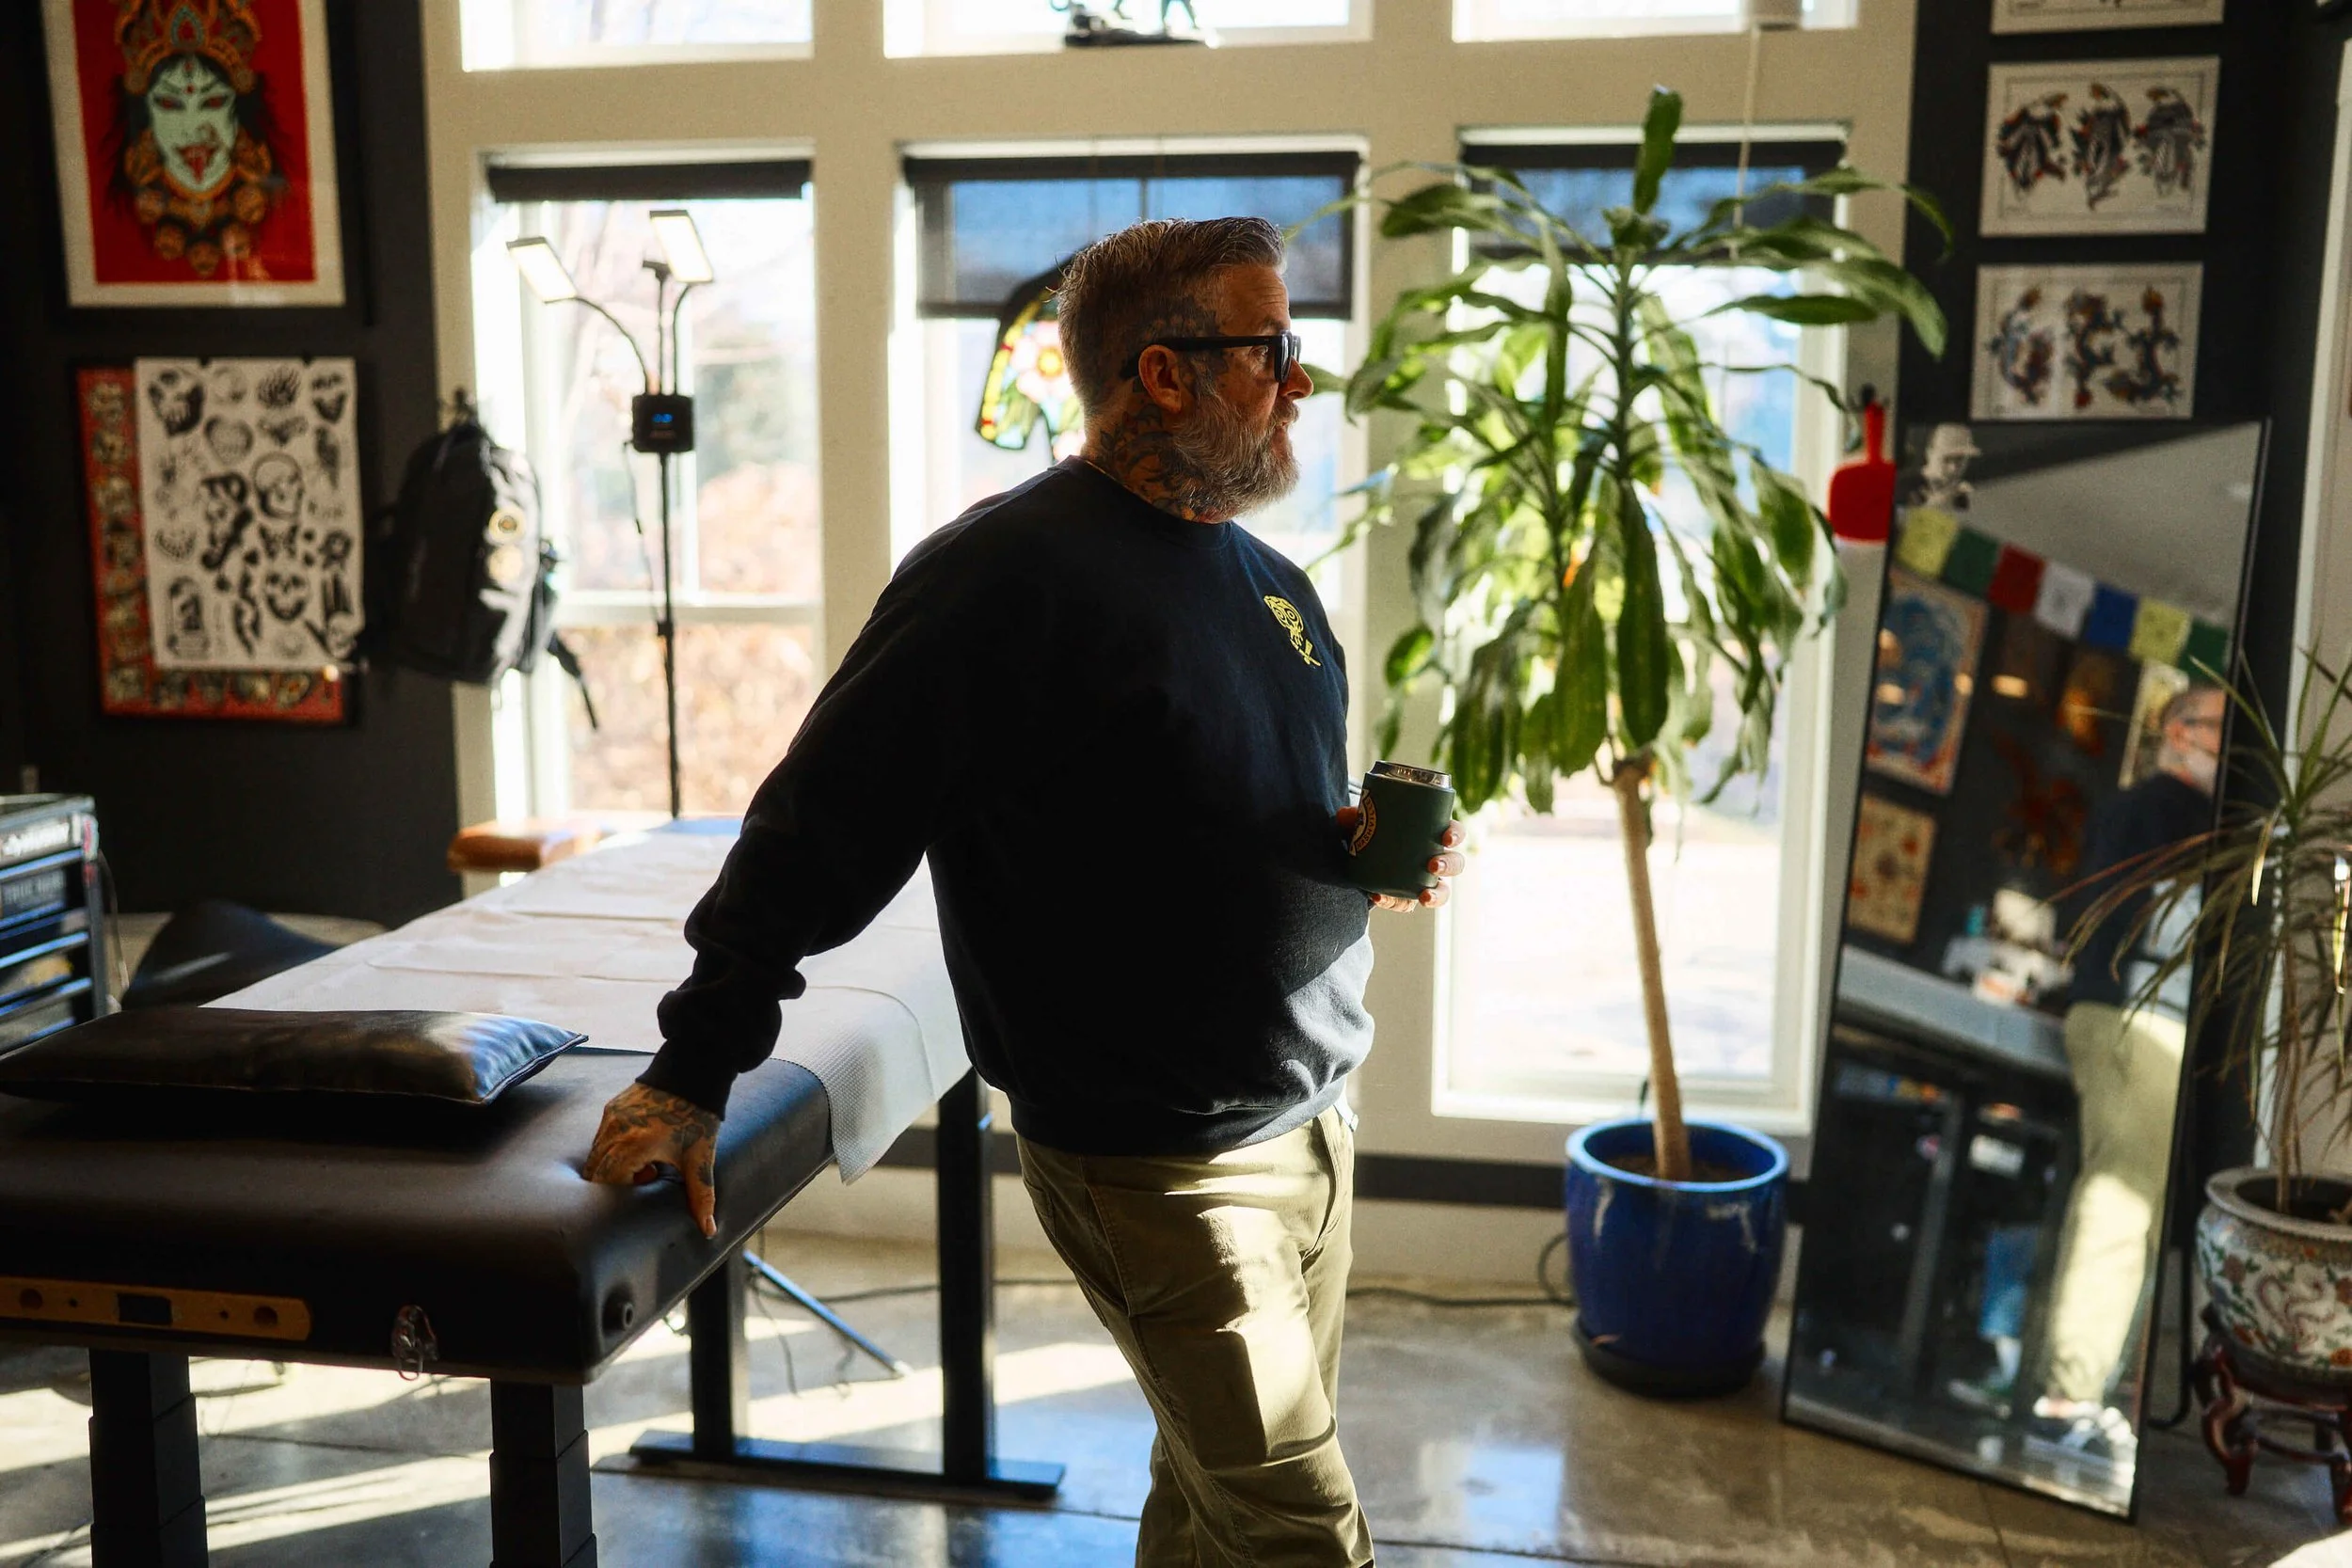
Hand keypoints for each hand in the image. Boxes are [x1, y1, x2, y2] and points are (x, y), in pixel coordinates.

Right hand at [583, 1082, 719, 1238]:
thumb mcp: (700, 1158)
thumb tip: (708, 1230)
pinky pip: (601, 1138)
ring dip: (614, 1164)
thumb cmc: (698, 1117)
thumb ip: (700, 1196)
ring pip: (596, 1154)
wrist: (694, 1072)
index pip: (608, 1182)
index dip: (627, 1188)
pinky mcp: (611, 1108)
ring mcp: (610, 1117)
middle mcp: (615, 1131)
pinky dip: (614, 1148)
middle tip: (648, 1172)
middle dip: (616, 1181)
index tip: (650, 1178)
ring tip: (647, 1157)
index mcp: (633, 1146)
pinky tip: (642, 1142)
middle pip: (596, 1171)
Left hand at [1337, 808, 1465, 912]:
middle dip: (1449, 865)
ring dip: (1437, 894)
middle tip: (1433, 865)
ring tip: (1424, 896)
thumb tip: (1344, 814)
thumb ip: (1355, 818)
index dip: (1456, 834)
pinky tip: (1380, 897)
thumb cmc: (1375, 834)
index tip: (1446, 837)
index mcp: (1433, 835)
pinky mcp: (1408, 898)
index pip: (1454, 833)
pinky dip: (1393, 902)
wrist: (1360, 858)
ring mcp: (1425, 881)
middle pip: (1455, 863)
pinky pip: (1406, 904)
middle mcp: (1435, 859)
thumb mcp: (1365, 822)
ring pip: (1442, 891)